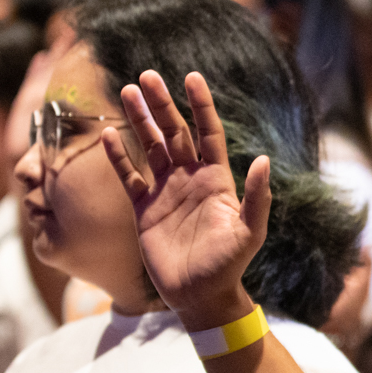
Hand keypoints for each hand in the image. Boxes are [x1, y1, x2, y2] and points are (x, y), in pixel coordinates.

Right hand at [108, 70, 265, 330]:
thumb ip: (257, 196)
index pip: (208, 132)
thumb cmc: (229, 265)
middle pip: (174, 132)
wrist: (201, 296)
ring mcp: (165, 191)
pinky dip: (118, 158)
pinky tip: (107, 135)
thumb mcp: (249, 231)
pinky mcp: (144, 209)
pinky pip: (129, 177)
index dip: (200, 105)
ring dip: (139, 121)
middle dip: (162, 104)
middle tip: (146, 76)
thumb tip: (264, 159)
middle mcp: (190, 178)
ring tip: (127, 91)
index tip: (191, 77)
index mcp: (216, 179)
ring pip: (151, 147)